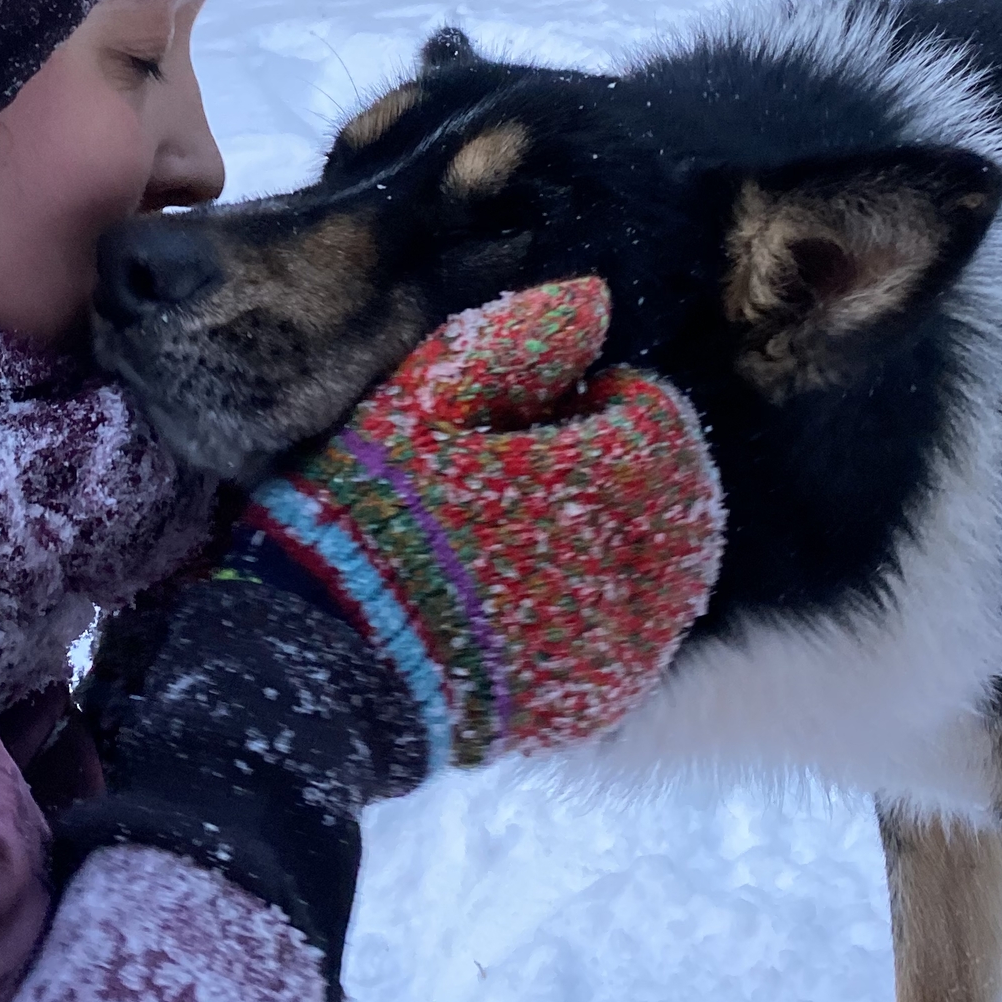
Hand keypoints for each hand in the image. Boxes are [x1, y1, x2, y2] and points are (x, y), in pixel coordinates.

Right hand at [56, 280, 721, 999]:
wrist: (318, 668)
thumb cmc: (362, 519)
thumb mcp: (421, 405)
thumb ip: (515, 343)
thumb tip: (593, 299)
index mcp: (602, 482)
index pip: (662, 421)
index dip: (616, 398)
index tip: (558, 403)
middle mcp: (636, 568)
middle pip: (682, 497)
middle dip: (635, 466)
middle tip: (555, 462)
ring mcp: (624, 645)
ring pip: (676, 571)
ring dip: (634, 534)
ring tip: (549, 525)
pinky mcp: (598, 702)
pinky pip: (643, 639)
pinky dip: (617, 604)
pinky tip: (546, 593)